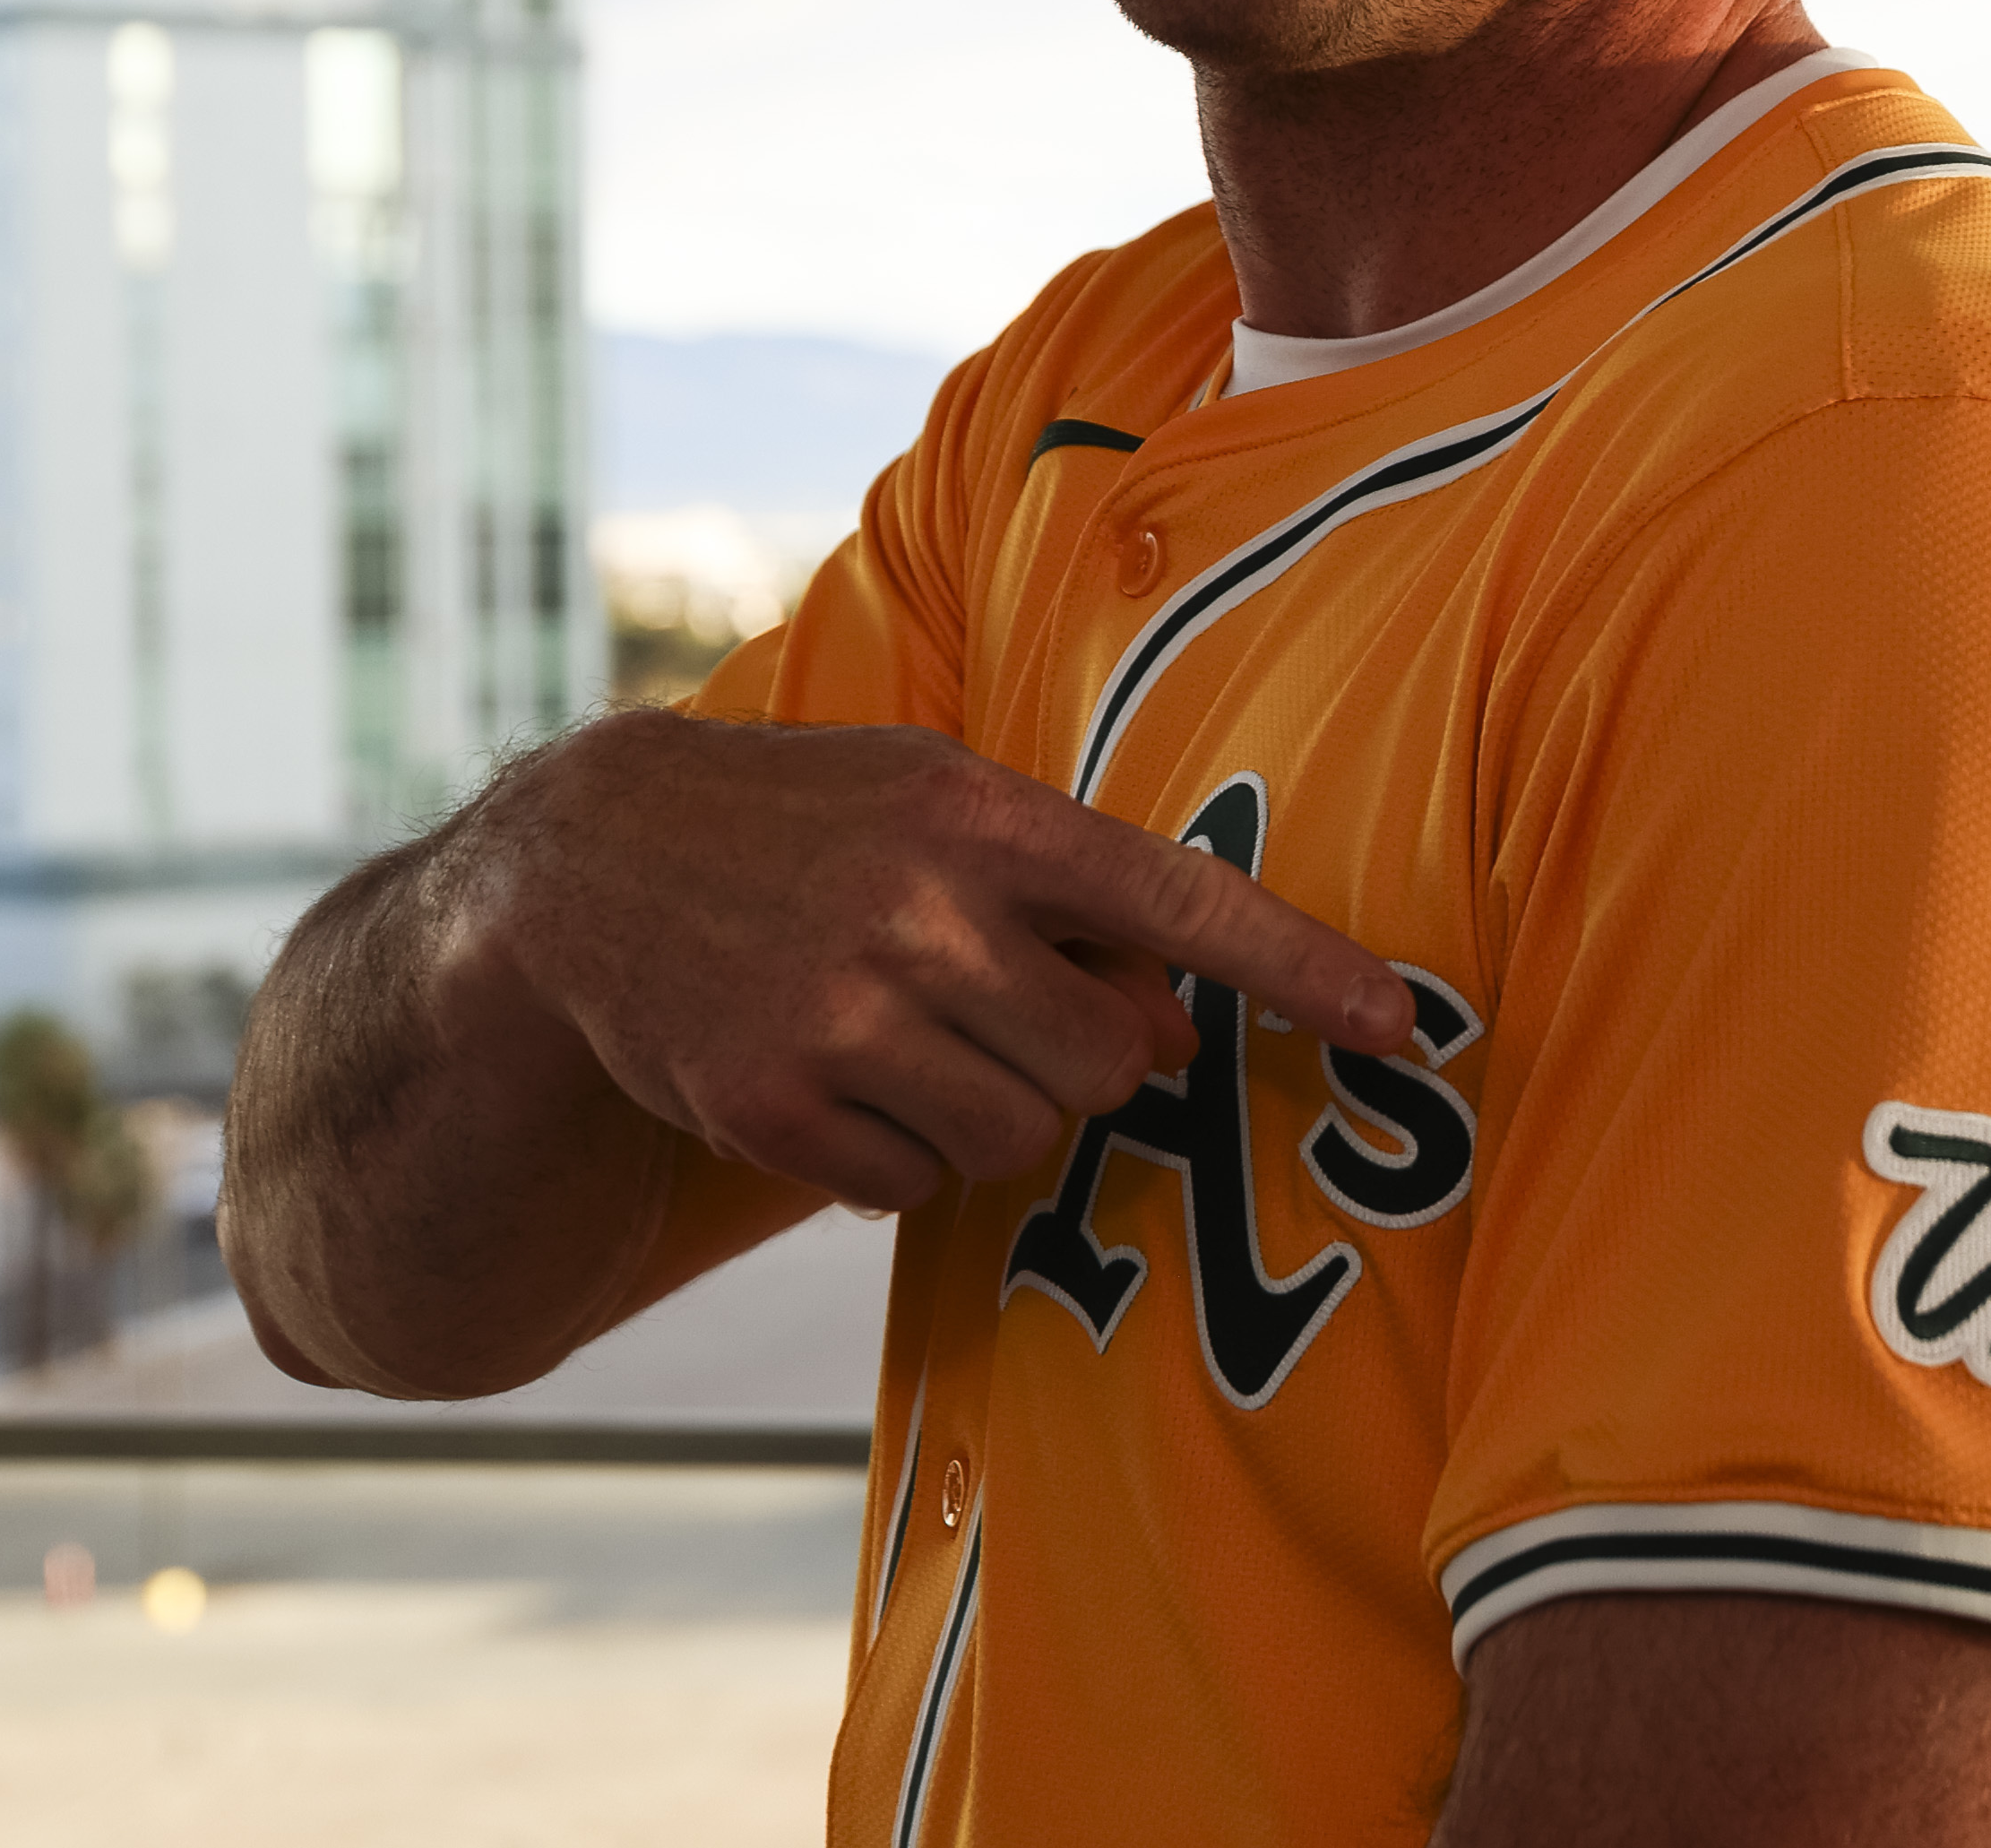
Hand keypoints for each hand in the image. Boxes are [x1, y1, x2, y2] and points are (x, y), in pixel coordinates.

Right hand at [457, 711, 1418, 1214]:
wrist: (588, 859)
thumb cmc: (810, 820)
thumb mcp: (938, 801)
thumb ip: (1071, 898)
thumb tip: (1181, 1029)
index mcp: (981, 816)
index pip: (1183, 900)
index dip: (1302, 971)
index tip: (1402, 1023)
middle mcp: (921, 914)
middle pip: (1108, 1063)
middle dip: (1083, 1055)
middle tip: (1003, 1006)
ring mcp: (839, 1016)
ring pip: (1019, 1138)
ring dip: (991, 1109)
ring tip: (909, 1031)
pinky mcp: (770, 1106)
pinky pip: (914, 1189)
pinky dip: (898, 1154)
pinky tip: (838, 1073)